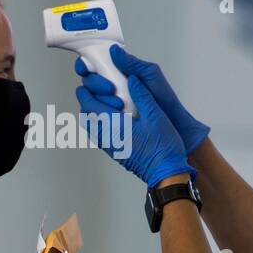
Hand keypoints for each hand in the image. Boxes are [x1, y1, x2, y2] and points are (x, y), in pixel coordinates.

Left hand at [75, 44, 210, 154]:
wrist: (166, 173)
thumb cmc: (163, 147)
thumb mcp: (155, 115)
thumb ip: (141, 95)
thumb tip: (132, 79)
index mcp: (113, 125)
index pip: (88, 105)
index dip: (87, 91)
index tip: (91, 81)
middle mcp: (106, 137)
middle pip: (86, 115)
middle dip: (89, 99)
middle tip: (103, 89)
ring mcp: (109, 146)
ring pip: (92, 126)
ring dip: (95, 112)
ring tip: (111, 102)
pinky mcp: (114, 152)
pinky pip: (100, 134)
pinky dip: (102, 122)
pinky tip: (118, 116)